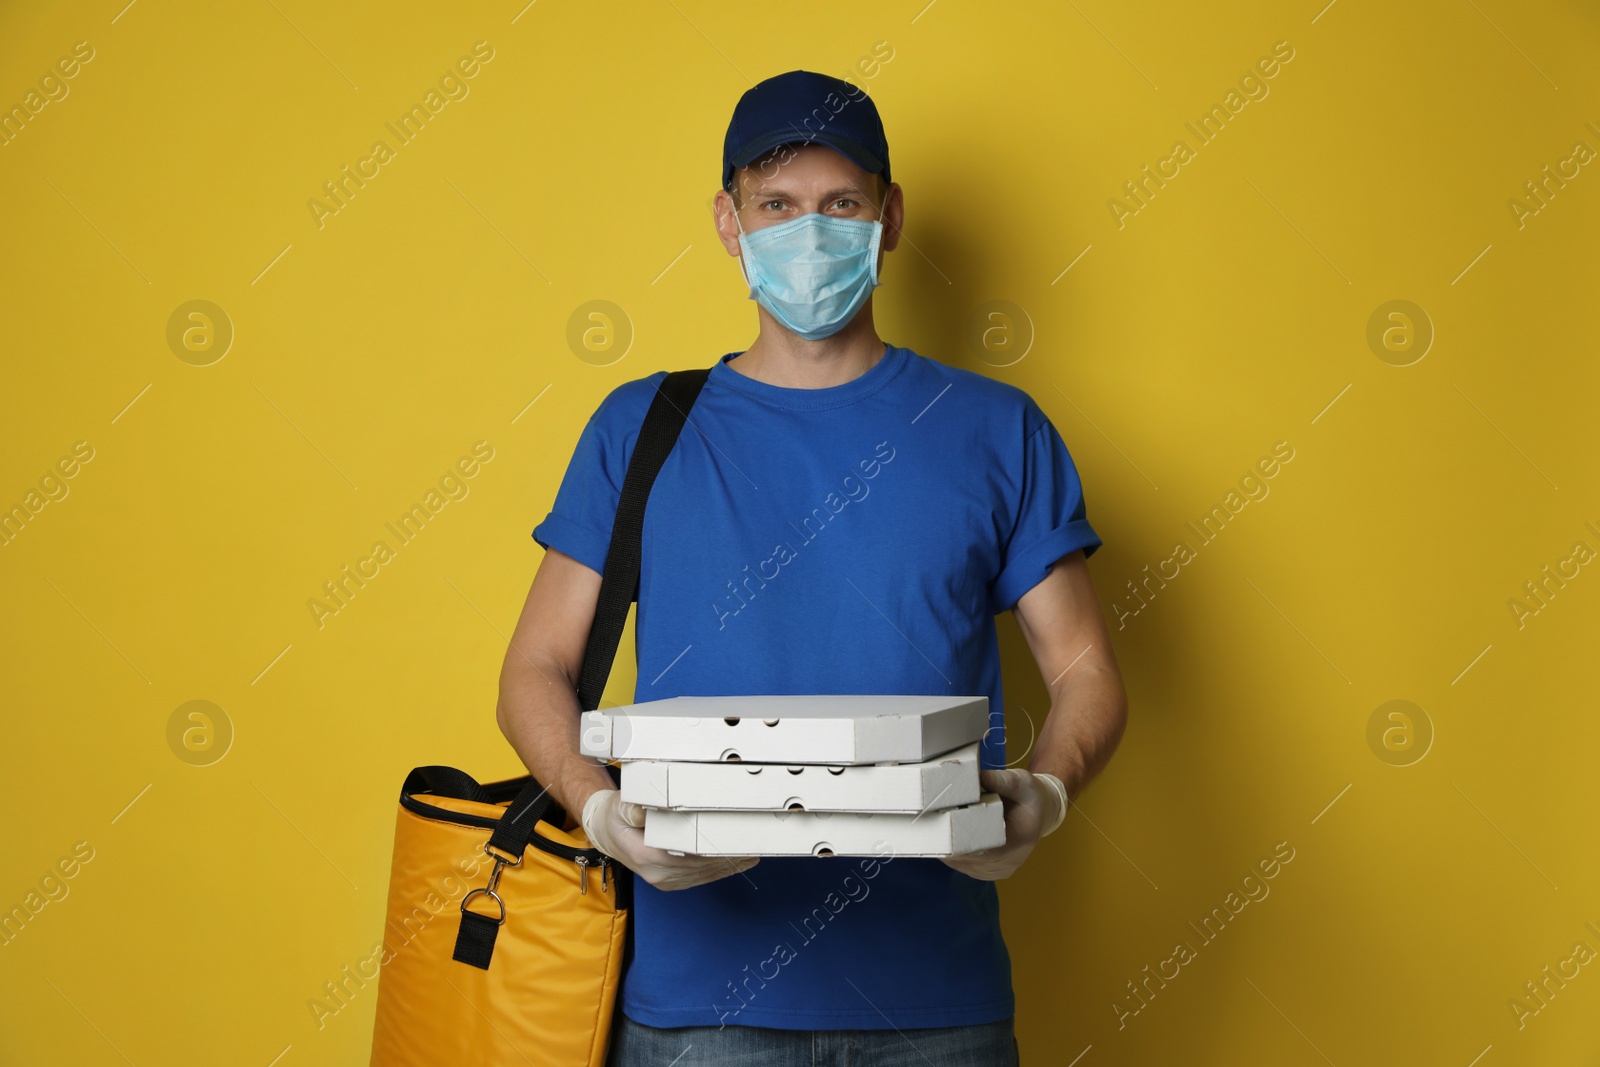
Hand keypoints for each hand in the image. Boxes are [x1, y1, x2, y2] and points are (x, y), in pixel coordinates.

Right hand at [581, 788, 759, 890]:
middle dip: (727, 852)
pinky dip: (722, 869)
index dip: (711, 847)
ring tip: (754, 849)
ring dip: (729, 862)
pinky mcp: (673, 882)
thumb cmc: (616, 817)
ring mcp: (666, 880)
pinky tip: (741, 860)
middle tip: (753, 840)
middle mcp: (657, 872)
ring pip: (705, 873)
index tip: (732, 838)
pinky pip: (702, 878)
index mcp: (644, 854)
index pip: (685, 854)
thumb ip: (635, 808)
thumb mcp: (620, 806)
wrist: (608, 834)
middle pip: (700, 865)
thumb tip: (648, 808)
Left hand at [940, 768, 1067, 880]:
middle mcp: (1007, 864)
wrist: (1039, 813)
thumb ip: (1003, 780)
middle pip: (967, 859)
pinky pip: (961, 865)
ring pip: (960, 865)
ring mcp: (995, 871)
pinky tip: (943, 834)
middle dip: (948, 840)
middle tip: (930, 821)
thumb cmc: (1030, 797)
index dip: (959, 839)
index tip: (942, 823)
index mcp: (1018, 843)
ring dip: (947, 847)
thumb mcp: (1023, 782)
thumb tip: (979, 778)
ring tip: (934, 826)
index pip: (982, 851)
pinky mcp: (985, 871)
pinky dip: (951, 851)